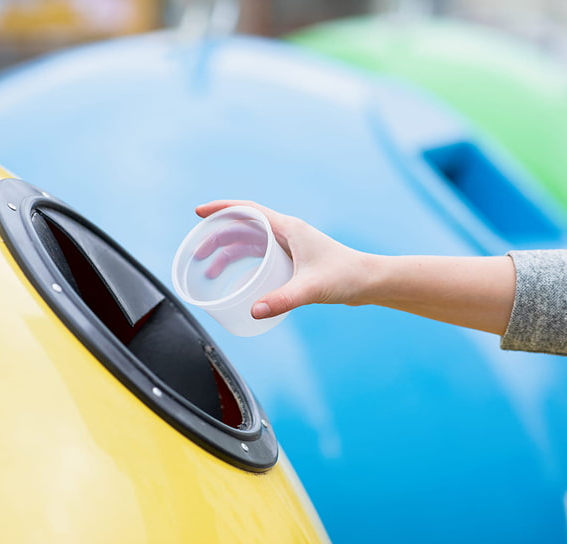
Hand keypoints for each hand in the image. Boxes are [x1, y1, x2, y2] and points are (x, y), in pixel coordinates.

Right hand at [195, 200, 374, 318]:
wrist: (369, 281)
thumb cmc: (345, 277)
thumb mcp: (310, 288)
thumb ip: (281, 300)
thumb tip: (253, 311)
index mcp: (288, 228)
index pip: (247, 210)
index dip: (221, 208)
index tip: (198, 212)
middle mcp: (287, 233)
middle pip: (243, 227)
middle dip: (217, 236)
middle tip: (197, 251)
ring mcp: (290, 246)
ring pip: (250, 243)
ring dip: (228, 253)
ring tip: (209, 270)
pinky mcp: (294, 260)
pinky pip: (260, 256)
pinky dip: (243, 264)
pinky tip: (236, 282)